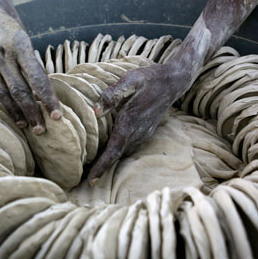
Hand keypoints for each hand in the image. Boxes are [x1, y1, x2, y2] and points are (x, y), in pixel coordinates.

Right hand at [0, 0, 61, 132]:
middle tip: (42, 130)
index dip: (48, 100)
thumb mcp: (18, 27)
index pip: (37, 79)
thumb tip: (35, 80)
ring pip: (1, 93)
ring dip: (15, 111)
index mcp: (18, 42)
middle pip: (19, 92)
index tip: (58, 115)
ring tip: (25, 124)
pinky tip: (7, 107)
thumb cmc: (0, 6)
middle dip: (32, 113)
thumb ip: (25, 54)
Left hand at [88, 61, 190, 182]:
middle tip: (84, 180)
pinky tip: (109, 154)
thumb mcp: (130, 79)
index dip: (102, 166)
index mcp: (130, 121)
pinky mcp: (147, 131)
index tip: (91, 180)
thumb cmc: (149, 78)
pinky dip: (118, 154)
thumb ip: (112, 94)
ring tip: (92, 171)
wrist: (173, 82)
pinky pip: (130, 147)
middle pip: (117, 156)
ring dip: (110, 162)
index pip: (114, 150)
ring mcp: (144, 133)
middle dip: (101, 169)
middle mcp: (138, 131)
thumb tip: (95, 111)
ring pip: (124, 153)